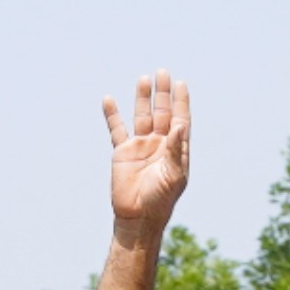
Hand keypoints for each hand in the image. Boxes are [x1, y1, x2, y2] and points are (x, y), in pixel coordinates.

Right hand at [104, 73, 193, 243]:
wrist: (137, 217)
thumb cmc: (160, 199)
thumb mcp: (174, 175)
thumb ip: (176, 150)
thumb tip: (181, 124)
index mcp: (175, 149)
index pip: (180, 119)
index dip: (181, 101)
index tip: (181, 84)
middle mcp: (158, 144)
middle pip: (161, 112)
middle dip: (162, 93)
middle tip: (163, 72)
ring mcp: (140, 146)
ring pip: (141, 116)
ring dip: (142, 98)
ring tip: (143, 79)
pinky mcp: (122, 153)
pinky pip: (116, 129)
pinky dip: (112, 115)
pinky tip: (109, 99)